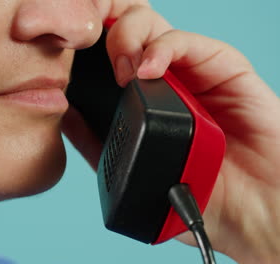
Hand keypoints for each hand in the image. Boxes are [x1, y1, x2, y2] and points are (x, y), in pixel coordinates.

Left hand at [62, 4, 279, 263]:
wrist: (250, 210)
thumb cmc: (199, 192)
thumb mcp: (136, 169)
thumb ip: (98, 143)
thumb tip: (65, 115)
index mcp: (141, 99)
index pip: (108, 57)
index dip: (87, 49)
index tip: (66, 57)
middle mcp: (164, 80)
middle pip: (125, 36)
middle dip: (103, 39)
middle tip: (93, 62)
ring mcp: (191, 71)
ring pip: (151, 29)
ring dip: (127, 41)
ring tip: (121, 71)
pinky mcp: (221, 67)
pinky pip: (185, 42)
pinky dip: (160, 49)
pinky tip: (146, 70)